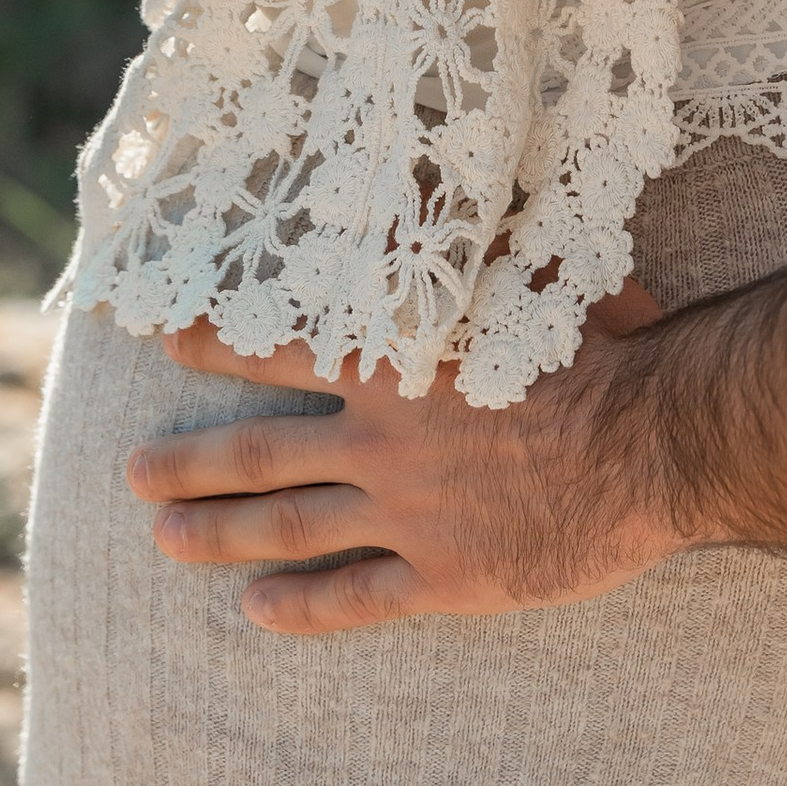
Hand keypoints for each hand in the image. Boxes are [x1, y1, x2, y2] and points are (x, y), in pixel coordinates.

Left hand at [131, 292, 679, 634]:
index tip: (158, 337)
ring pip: (289, 529)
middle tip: (131, 473)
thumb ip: (467, 238)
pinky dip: (299, 608)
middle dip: (190, 463)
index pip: (280, 348)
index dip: (213, 342)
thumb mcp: (530, 269)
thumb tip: (426, 173)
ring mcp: (408, 516)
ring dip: (220, 534)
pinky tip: (257, 612)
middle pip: (262, 455)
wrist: (655, 442)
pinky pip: (355, 600)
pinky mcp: (444, 578)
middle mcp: (383, 442)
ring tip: (164, 539)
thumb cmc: (603, 344)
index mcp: (397, 363)